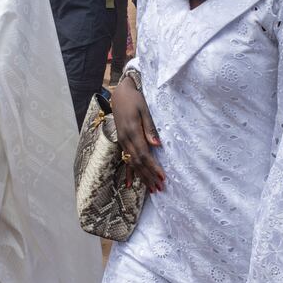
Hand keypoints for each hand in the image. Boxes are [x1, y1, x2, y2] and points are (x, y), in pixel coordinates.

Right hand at [113, 75, 164, 191]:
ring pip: (132, 163)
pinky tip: (129, 183)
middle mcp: (125, 139)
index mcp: (132, 132)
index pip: (144, 154)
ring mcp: (122, 141)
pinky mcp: (121, 142)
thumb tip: (157, 145)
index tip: (162, 177)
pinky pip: (124, 159)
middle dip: (149, 176)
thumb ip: (150, 128)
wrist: (119, 93)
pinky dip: (127, 172)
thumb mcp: (145, 110)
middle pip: (138, 162)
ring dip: (141, 177)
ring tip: (151, 189)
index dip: (153, 167)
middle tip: (159, 188)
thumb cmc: (135, 99)